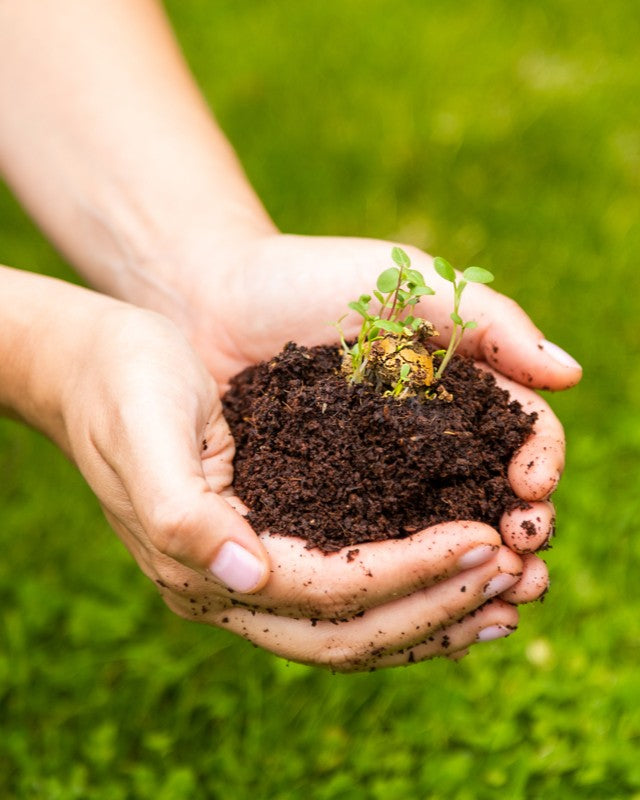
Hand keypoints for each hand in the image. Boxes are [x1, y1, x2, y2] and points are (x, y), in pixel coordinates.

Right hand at [45, 290, 523, 669]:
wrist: (96, 363)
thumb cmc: (123, 381)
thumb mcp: (144, 431)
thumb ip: (183, 514)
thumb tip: (250, 575)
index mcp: (196, 563)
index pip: (321, 592)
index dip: (406, 575)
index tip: (481, 541)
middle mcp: (227, 583)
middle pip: (347, 631)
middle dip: (436, 609)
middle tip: (514, 577)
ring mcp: (248, 571)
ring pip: (353, 626)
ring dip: (432, 617)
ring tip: (506, 596)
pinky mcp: (269, 543)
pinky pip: (347, 590)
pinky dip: (406, 592)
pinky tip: (453, 577)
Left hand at [163, 232, 579, 603]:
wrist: (215, 300)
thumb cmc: (310, 278)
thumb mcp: (406, 283)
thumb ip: (488, 320)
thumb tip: (569, 376)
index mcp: (458, 389)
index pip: (521, 435)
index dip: (539, 463)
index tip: (530, 487)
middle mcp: (426, 441)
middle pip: (492, 497)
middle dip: (519, 536)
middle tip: (524, 568)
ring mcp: (378, 477)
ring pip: (439, 536)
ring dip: (471, 575)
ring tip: (491, 604)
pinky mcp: (325, 504)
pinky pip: (371, 547)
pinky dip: (399, 578)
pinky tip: (412, 602)